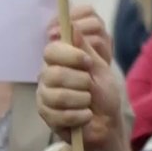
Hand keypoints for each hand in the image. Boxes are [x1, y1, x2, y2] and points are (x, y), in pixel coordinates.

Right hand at [37, 5, 123, 147]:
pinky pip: (60, 114)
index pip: (51, 50)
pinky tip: (86, 116)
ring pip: (57, 95)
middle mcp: (47, 76)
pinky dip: (80, 116)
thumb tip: (71, 25)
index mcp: (59, 61)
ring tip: (88, 103)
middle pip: (53, 73)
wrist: (107, 124)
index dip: (71, 55)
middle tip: (90, 87)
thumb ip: (85, 48)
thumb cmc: (103, 94)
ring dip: (82, 100)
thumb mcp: (99, 68)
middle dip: (81, 82)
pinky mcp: (46, 115)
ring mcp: (44, 96)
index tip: (88, 63)